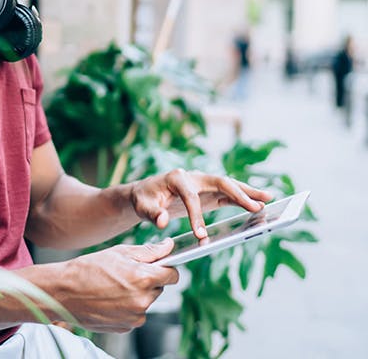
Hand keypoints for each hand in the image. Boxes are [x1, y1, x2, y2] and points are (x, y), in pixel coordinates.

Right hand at [55, 240, 177, 332]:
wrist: (64, 292)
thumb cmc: (88, 269)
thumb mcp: (119, 252)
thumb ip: (149, 251)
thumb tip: (168, 247)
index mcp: (143, 278)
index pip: (173, 275)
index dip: (167, 267)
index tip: (160, 265)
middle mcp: (142, 300)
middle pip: (158, 288)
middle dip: (148, 279)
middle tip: (126, 272)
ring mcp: (134, 317)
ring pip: (146, 301)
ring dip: (137, 293)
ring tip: (114, 285)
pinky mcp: (125, 327)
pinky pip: (135, 314)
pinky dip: (127, 306)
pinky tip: (110, 298)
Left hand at [130, 169, 272, 238]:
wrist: (145, 193)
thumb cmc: (144, 199)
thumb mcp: (142, 206)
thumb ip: (153, 214)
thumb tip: (163, 221)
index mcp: (177, 178)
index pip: (191, 197)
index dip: (196, 216)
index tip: (201, 236)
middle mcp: (193, 177)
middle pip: (219, 182)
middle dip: (239, 194)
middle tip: (258, 206)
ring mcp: (202, 183)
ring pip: (228, 186)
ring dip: (248, 193)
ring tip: (269, 200)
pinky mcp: (207, 193)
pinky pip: (227, 195)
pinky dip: (242, 199)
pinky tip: (257, 205)